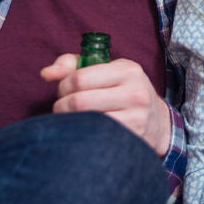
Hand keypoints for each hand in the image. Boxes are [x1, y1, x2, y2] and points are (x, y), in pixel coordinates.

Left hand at [41, 54, 172, 155]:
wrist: (157, 122)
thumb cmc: (122, 91)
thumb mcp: (105, 70)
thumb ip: (72, 65)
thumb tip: (46, 74)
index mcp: (128, 70)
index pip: (79, 78)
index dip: (63, 86)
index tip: (64, 91)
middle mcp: (135, 93)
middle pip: (79, 102)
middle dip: (62, 106)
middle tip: (64, 108)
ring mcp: (137, 118)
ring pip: (85, 121)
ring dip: (70, 122)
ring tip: (73, 119)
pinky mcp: (133, 138)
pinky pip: (95, 138)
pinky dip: (82, 135)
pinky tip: (84, 131)